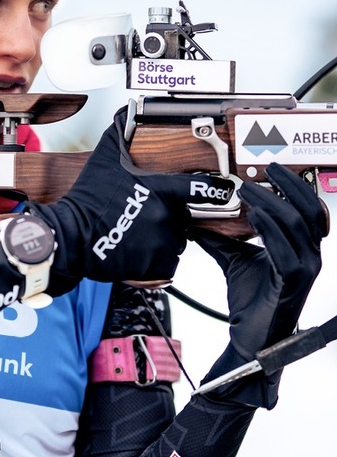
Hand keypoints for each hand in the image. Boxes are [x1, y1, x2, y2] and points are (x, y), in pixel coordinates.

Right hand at [28, 108, 235, 286]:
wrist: (70, 237)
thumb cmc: (86, 200)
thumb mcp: (103, 159)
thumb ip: (119, 132)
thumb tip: (125, 110)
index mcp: (160, 190)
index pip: (201, 188)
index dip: (217, 188)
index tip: (226, 189)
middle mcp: (166, 216)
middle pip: (183, 217)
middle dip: (170, 216)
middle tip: (145, 215)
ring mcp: (162, 242)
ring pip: (176, 242)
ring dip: (163, 239)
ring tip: (138, 234)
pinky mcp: (155, 264)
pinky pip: (167, 264)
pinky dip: (156, 260)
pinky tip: (137, 251)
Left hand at [192, 163, 324, 406]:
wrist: (251, 338)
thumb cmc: (251, 300)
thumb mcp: (234, 260)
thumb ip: (221, 240)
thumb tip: (196, 223)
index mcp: (303, 248)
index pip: (309, 210)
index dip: (296, 187)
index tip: (273, 169)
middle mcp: (311, 257)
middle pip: (310, 212)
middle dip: (289, 187)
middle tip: (266, 171)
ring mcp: (305, 270)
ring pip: (297, 227)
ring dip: (271, 204)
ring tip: (248, 191)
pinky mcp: (291, 283)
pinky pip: (286, 250)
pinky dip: (270, 230)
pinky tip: (255, 216)